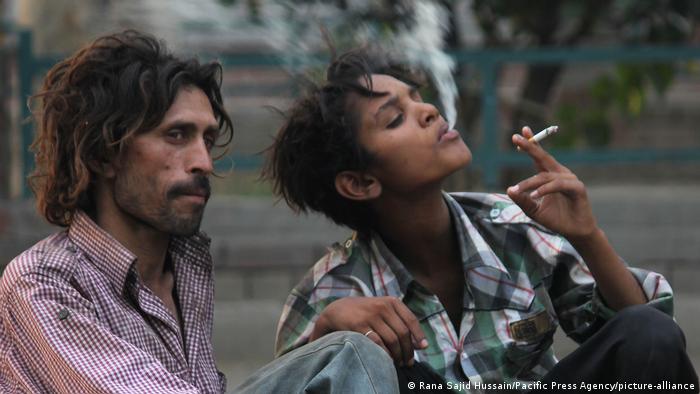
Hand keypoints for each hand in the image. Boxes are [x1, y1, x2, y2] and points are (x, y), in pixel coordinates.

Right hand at [311, 296, 428, 365]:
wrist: (338, 309)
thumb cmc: (365, 312)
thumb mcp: (383, 309)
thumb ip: (400, 321)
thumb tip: (420, 343)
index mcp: (391, 301)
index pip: (411, 320)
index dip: (419, 335)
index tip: (423, 347)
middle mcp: (382, 306)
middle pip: (403, 333)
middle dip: (408, 350)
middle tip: (408, 362)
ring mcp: (371, 316)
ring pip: (392, 340)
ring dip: (398, 355)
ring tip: (399, 362)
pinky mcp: (360, 326)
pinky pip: (378, 343)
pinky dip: (385, 354)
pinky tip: (387, 359)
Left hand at [507, 126, 597, 240]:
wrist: (574, 232)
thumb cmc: (555, 219)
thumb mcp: (533, 210)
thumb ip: (522, 200)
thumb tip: (509, 190)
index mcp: (550, 175)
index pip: (539, 156)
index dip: (531, 143)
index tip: (521, 131)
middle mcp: (560, 173)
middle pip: (543, 157)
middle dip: (530, 146)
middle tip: (515, 138)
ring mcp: (570, 179)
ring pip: (546, 176)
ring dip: (529, 183)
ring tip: (517, 190)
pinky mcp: (578, 188)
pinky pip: (558, 185)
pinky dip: (545, 189)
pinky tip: (534, 195)